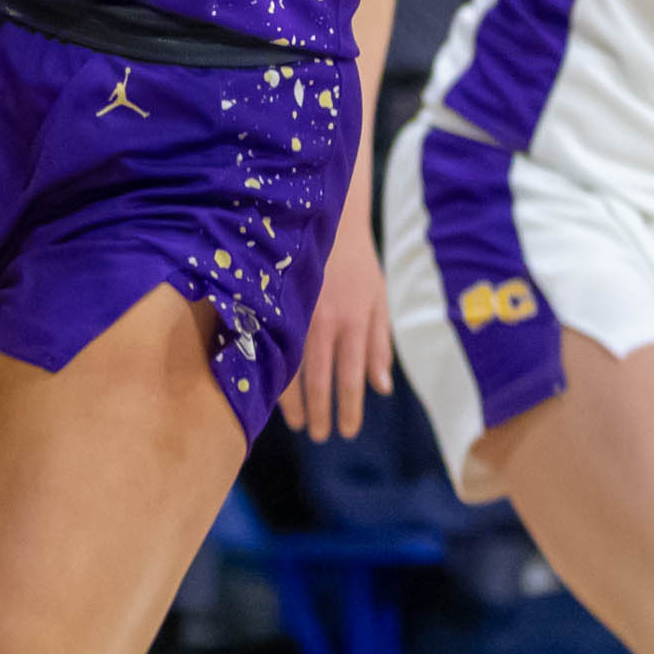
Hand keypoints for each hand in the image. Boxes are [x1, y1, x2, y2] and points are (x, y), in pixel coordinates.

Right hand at [277, 214, 392, 439]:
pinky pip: (272, 344)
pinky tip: (271, 389)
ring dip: (292, 402)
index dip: (350, 408)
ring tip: (295, 424)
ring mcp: (298, 312)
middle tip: (319, 435)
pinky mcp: (277, 303)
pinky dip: (272, 371)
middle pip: (320, 380)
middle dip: (320, 413)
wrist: (328, 218)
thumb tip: (382, 387)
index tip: (347, 432)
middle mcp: (326, 321)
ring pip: (292, 367)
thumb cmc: (357, 261)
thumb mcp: (379, 299)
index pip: (352, 377)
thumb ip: (380, 344)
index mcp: (354, 321)